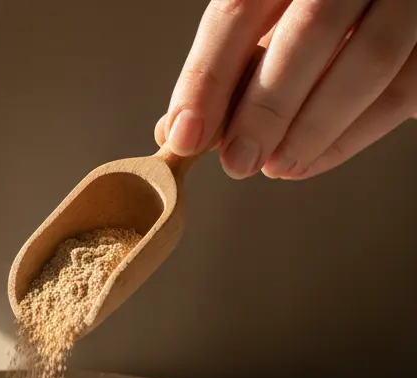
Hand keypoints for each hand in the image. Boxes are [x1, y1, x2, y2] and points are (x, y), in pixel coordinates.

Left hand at [157, 0, 416, 179]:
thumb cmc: (310, 14)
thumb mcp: (265, 21)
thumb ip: (227, 65)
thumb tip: (180, 129)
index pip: (238, 10)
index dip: (207, 78)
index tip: (185, 134)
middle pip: (308, 34)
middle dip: (266, 109)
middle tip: (237, 162)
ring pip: (368, 61)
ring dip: (314, 128)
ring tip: (276, 166)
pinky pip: (403, 90)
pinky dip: (353, 136)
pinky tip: (310, 161)